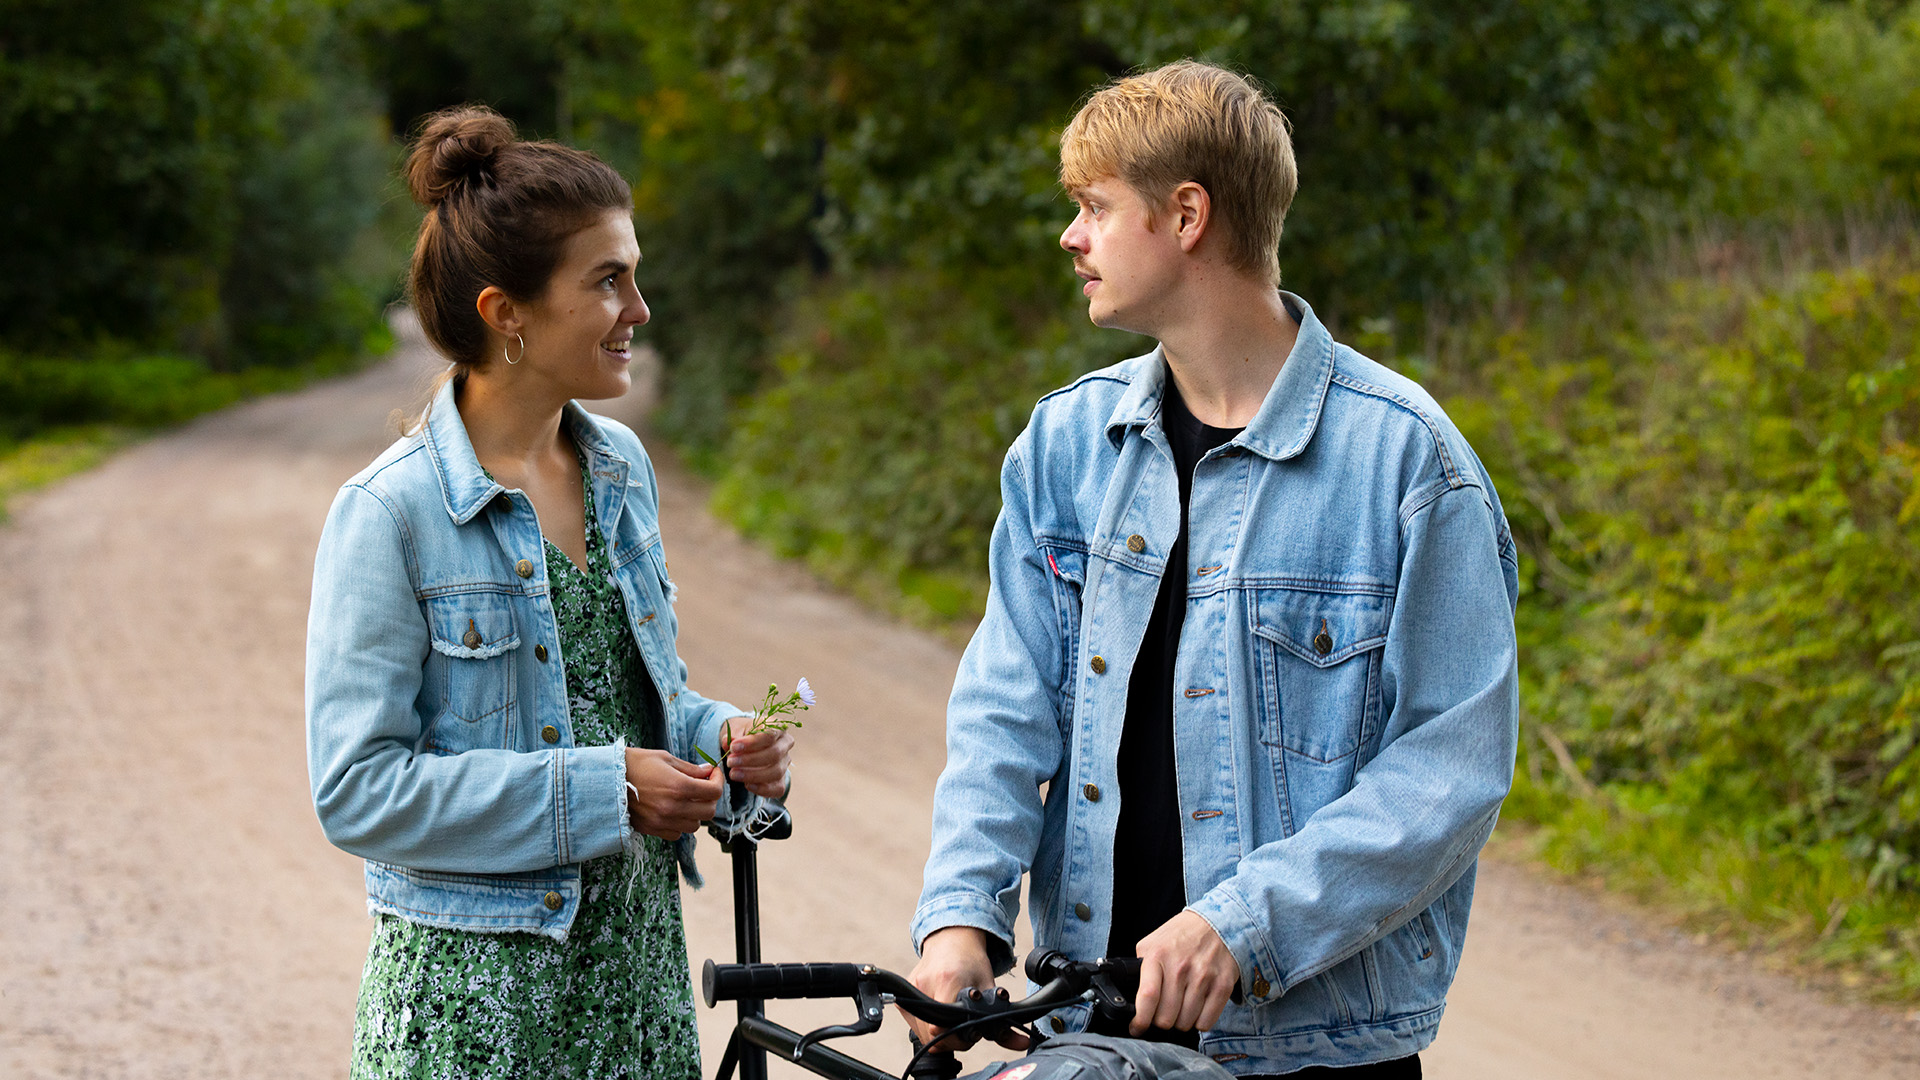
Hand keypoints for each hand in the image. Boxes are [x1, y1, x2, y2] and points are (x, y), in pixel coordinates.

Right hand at [624, 747, 722, 838]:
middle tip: (703, 786)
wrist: (605, 780)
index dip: (718, 781)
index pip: (714, 792)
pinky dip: (680, 824)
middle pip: (709, 811)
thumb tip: (708, 771)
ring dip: (696, 813)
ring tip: (687, 799)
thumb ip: (690, 769)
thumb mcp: (665, 759)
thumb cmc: (634, 764)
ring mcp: (662, 821)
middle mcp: (673, 807)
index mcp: (679, 786)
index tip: (713, 773)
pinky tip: (673, 810)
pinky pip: (677, 834)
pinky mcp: (652, 830)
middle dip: (710, 798)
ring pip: (695, 825)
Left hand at [722, 715, 794, 797]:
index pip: (770, 734)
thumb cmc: (742, 735)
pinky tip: (747, 785)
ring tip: (734, 774)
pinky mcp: (781, 780)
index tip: (733, 747)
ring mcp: (785, 763)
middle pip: (775, 754)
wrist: (746, 746)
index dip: (752, 742)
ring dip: (753, 775)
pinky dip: (762, 789)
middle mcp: (785, 745)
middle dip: (750, 760)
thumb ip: (732, 735)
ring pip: (776, 772)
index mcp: (777, 728)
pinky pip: (777, 788)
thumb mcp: (735, 729)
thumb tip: (727, 742)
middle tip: (730, 762)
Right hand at [903, 927, 1029, 1052]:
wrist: (951, 938)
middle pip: (933, 1035)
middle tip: (967, 1025)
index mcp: (948, 980)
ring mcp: (912, 990)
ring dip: (941, 1034)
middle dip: (953, 1038)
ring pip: (923, 1034)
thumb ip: (1003, 1022)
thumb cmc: (971, 962)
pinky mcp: (905, 996)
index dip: (958, 1036)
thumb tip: (1023, 1043)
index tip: (971, 1032)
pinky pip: (916, 1026)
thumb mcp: (991, 988)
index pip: (942, 1026)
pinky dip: (930, 1027)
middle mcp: (925, 984)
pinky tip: (942, 1015)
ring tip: (954, 1018)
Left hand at [1131, 910, 1238, 1035]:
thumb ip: (1140, 969)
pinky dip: (1199, 1022)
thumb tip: (1130, 1000)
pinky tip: (1196, 1008)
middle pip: (1166, 1017)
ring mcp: (1204, 977)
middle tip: (1162, 1011)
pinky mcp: (1223, 986)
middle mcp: (1181, 967)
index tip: (1136, 1027)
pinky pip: (1206, 1022)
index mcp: (1158, 955)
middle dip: (1160, 1020)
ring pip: (1185, 1023)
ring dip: (1180, 1021)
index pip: (1148, 997)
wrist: (1217, 922)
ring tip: (1180, 1006)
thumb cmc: (1180, 936)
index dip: (1140, 1020)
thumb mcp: (1152, 943)